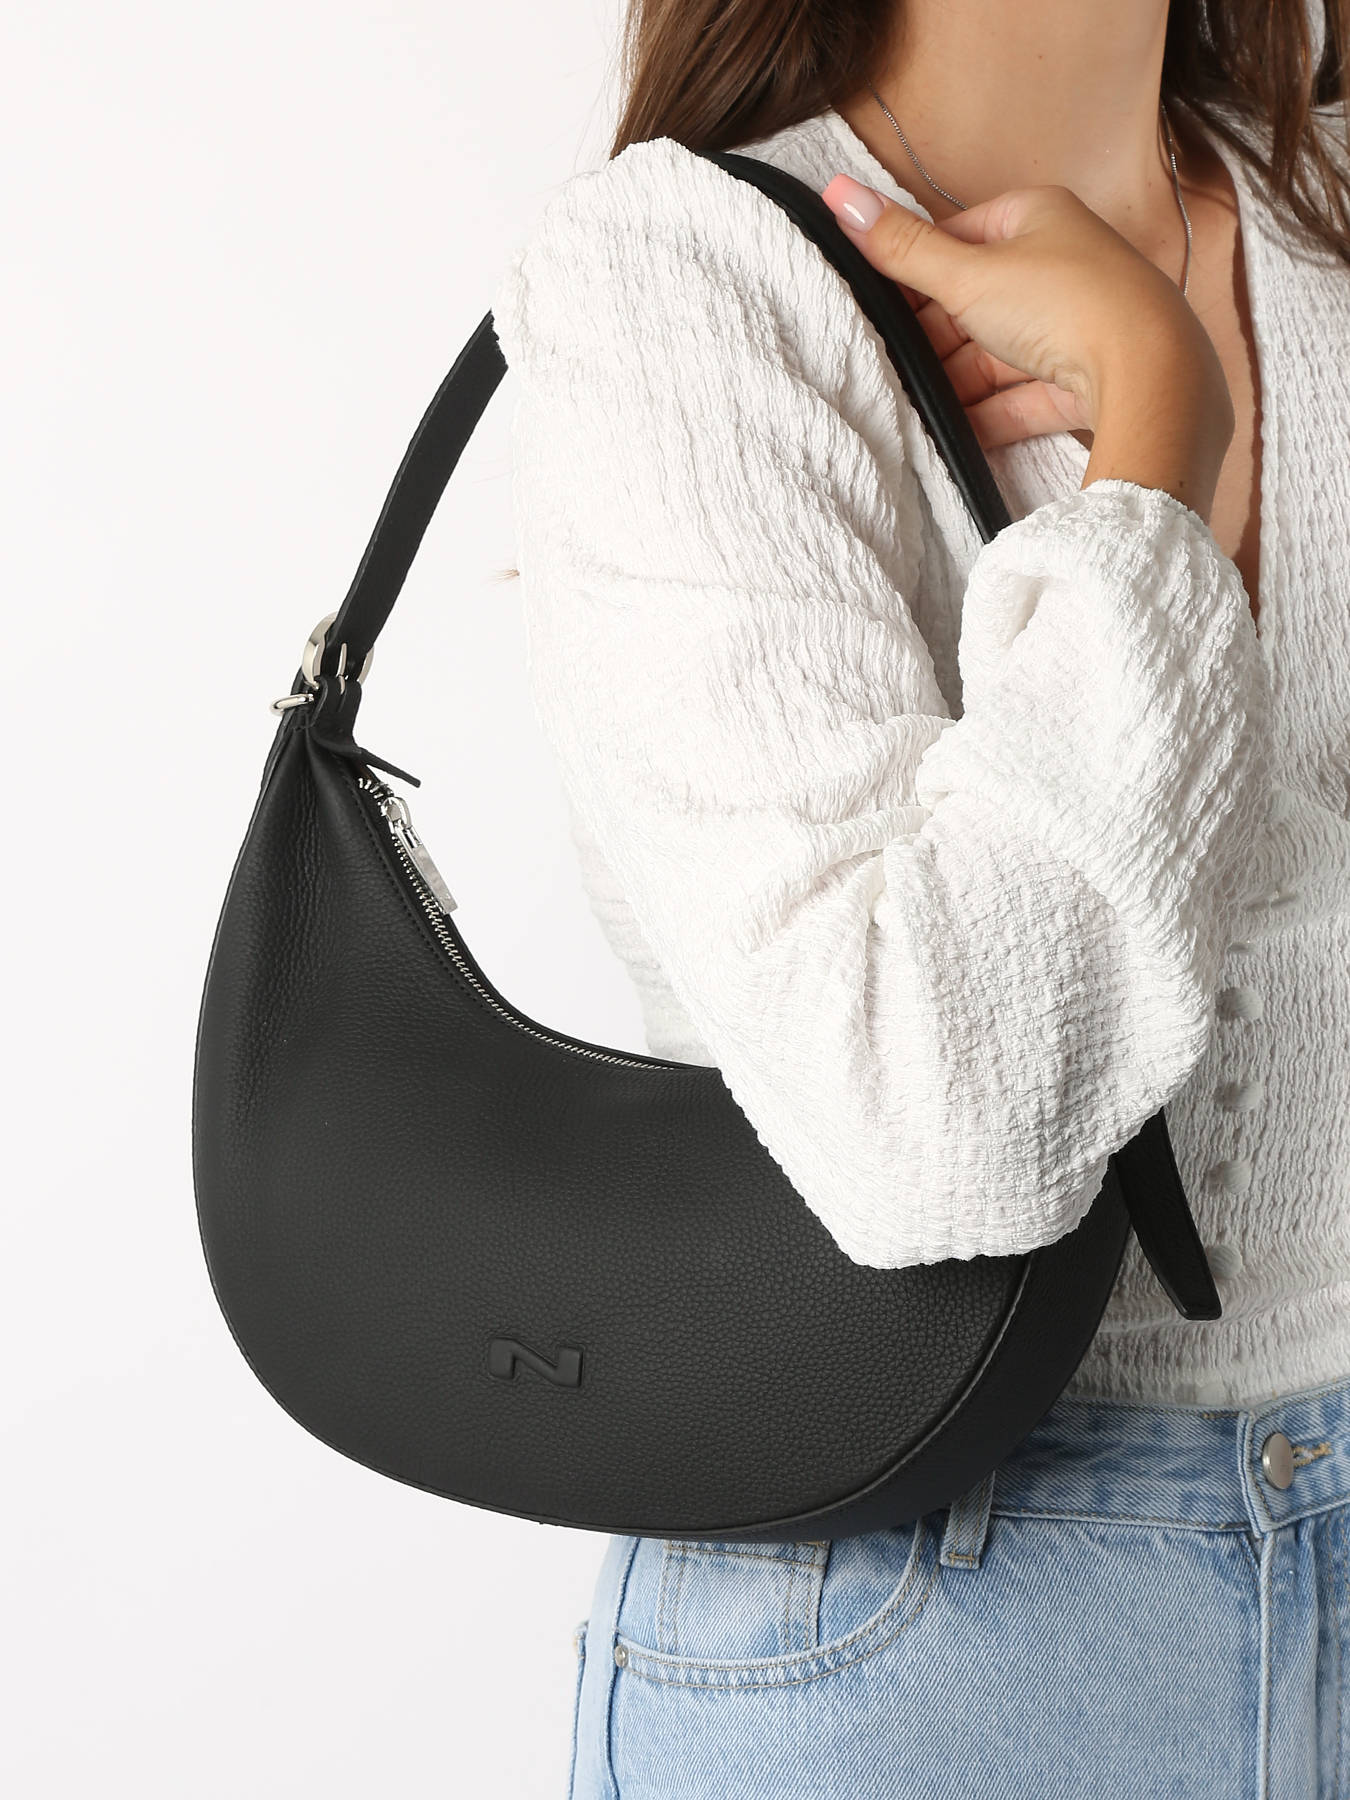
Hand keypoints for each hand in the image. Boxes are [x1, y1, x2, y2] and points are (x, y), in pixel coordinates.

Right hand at [820, 173, 1229, 453]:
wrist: (1150, 376)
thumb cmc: (1066, 303)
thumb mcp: (968, 273)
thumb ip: (901, 247)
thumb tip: (836, 192)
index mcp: (1037, 218)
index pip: (958, 240)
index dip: (916, 275)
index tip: (878, 308)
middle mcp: (1061, 265)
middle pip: (976, 304)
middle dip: (936, 340)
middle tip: (890, 365)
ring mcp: (1076, 326)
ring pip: (997, 355)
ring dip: (958, 384)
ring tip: (916, 407)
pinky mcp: (1085, 381)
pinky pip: (1023, 397)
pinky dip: (990, 415)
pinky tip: (957, 436)